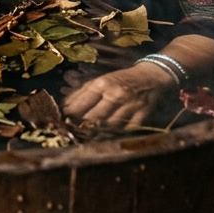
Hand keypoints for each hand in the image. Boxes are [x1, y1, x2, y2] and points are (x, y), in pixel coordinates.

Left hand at [62, 61, 176, 127]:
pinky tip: (107, 135)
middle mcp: (115, 95)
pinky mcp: (141, 118)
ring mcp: (129, 107)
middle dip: (82, 125)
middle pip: (93, 118)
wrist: (150, 77)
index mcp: (103, 83)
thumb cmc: (121, 79)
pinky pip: (123, 131)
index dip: (71, 114)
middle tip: (75, 130)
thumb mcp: (101, 80)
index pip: (82, 103)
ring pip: (107, 127)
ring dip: (97, 131)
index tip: (63, 120)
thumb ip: (83, 92)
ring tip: (89, 134)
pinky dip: (115, 134)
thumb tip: (65, 106)